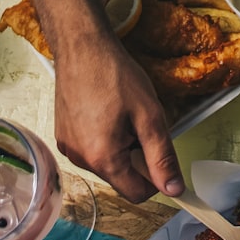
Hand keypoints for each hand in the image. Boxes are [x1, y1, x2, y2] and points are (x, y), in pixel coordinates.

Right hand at [53, 39, 183, 202]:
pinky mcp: (64, 137)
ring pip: (110, 166)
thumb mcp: (150, 118)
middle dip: (139, 160)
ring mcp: (68, 147)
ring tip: (123, 118)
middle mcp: (79, 158)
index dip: (157, 181)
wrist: (82, 46)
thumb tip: (174, 189)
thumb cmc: (114, 75)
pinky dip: (108, 141)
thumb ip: (163, 158)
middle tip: (141, 127)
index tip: (164, 158)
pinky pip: (94, 151)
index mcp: (101, 157)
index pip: (137, 193)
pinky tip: (109, 115)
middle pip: (123, 179)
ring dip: (124, 150)